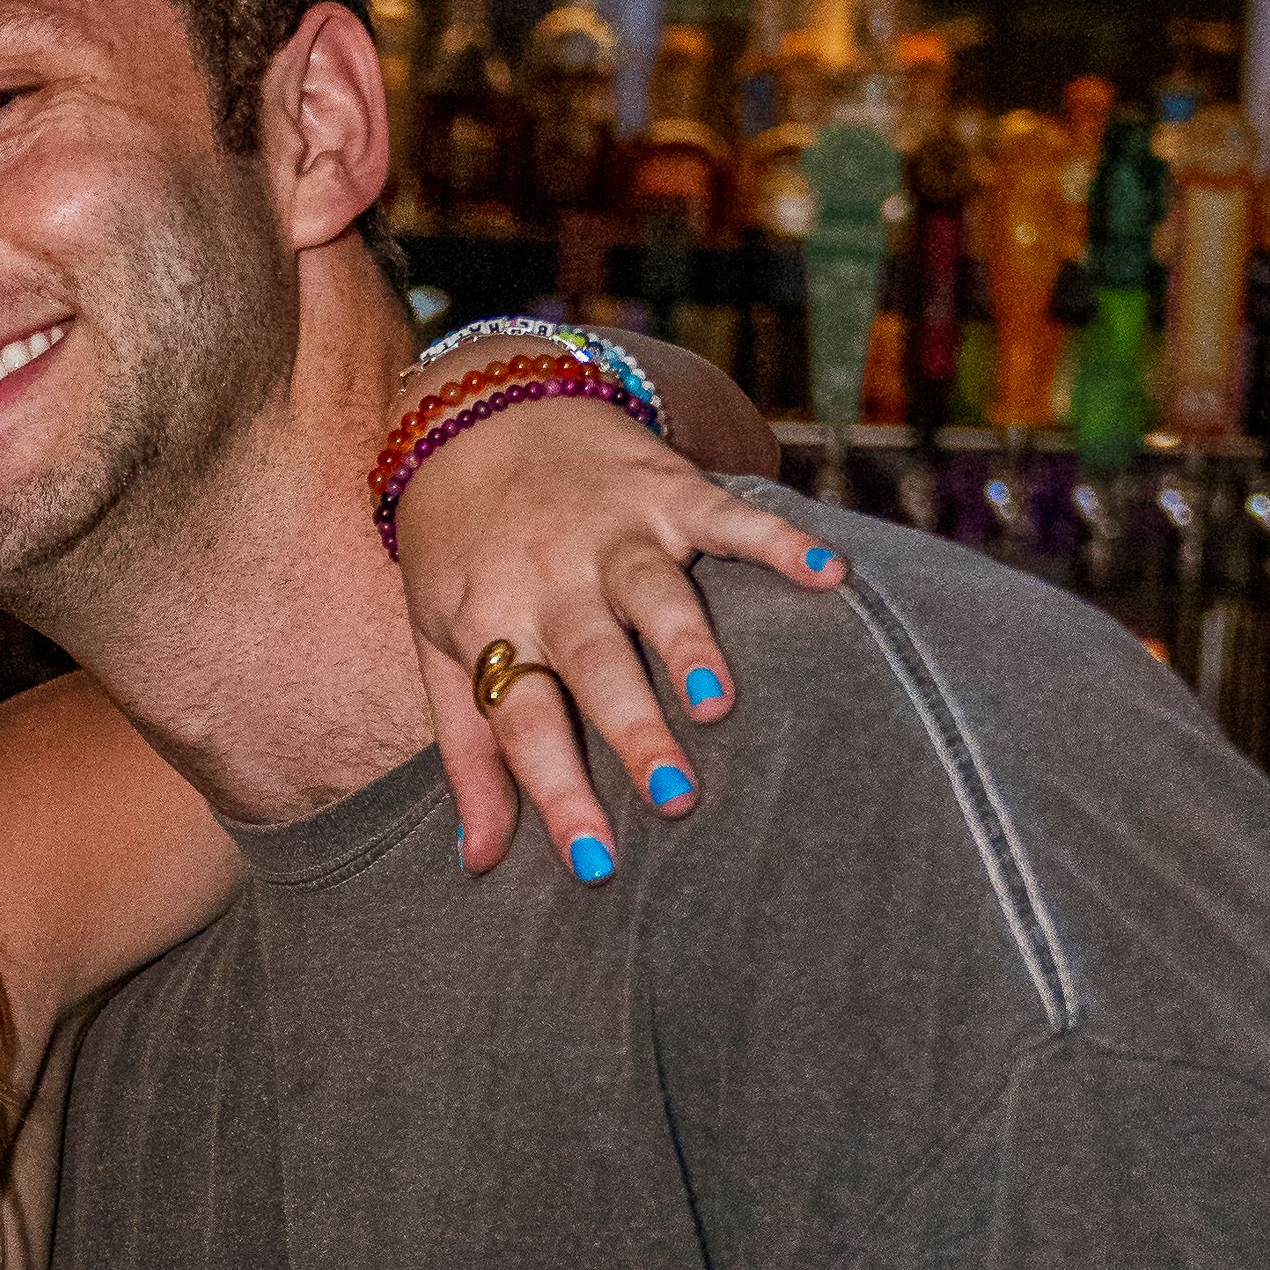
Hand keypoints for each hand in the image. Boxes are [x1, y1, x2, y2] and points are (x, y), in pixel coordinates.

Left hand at [386, 378, 837, 885]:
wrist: (471, 406)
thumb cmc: (460, 551)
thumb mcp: (440, 647)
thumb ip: (470, 755)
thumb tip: (482, 862)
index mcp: (492, 624)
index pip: (523, 719)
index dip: (556, 791)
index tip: (594, 864)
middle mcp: (551, 579)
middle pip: (592, 663)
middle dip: (632, 729)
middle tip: (674, 797)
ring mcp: (610, 530)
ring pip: (653, 592)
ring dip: (689, 642)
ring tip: (718, 699)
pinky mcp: (663, 484)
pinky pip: (727, 514)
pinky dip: (778, 539)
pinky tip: (829, 572)